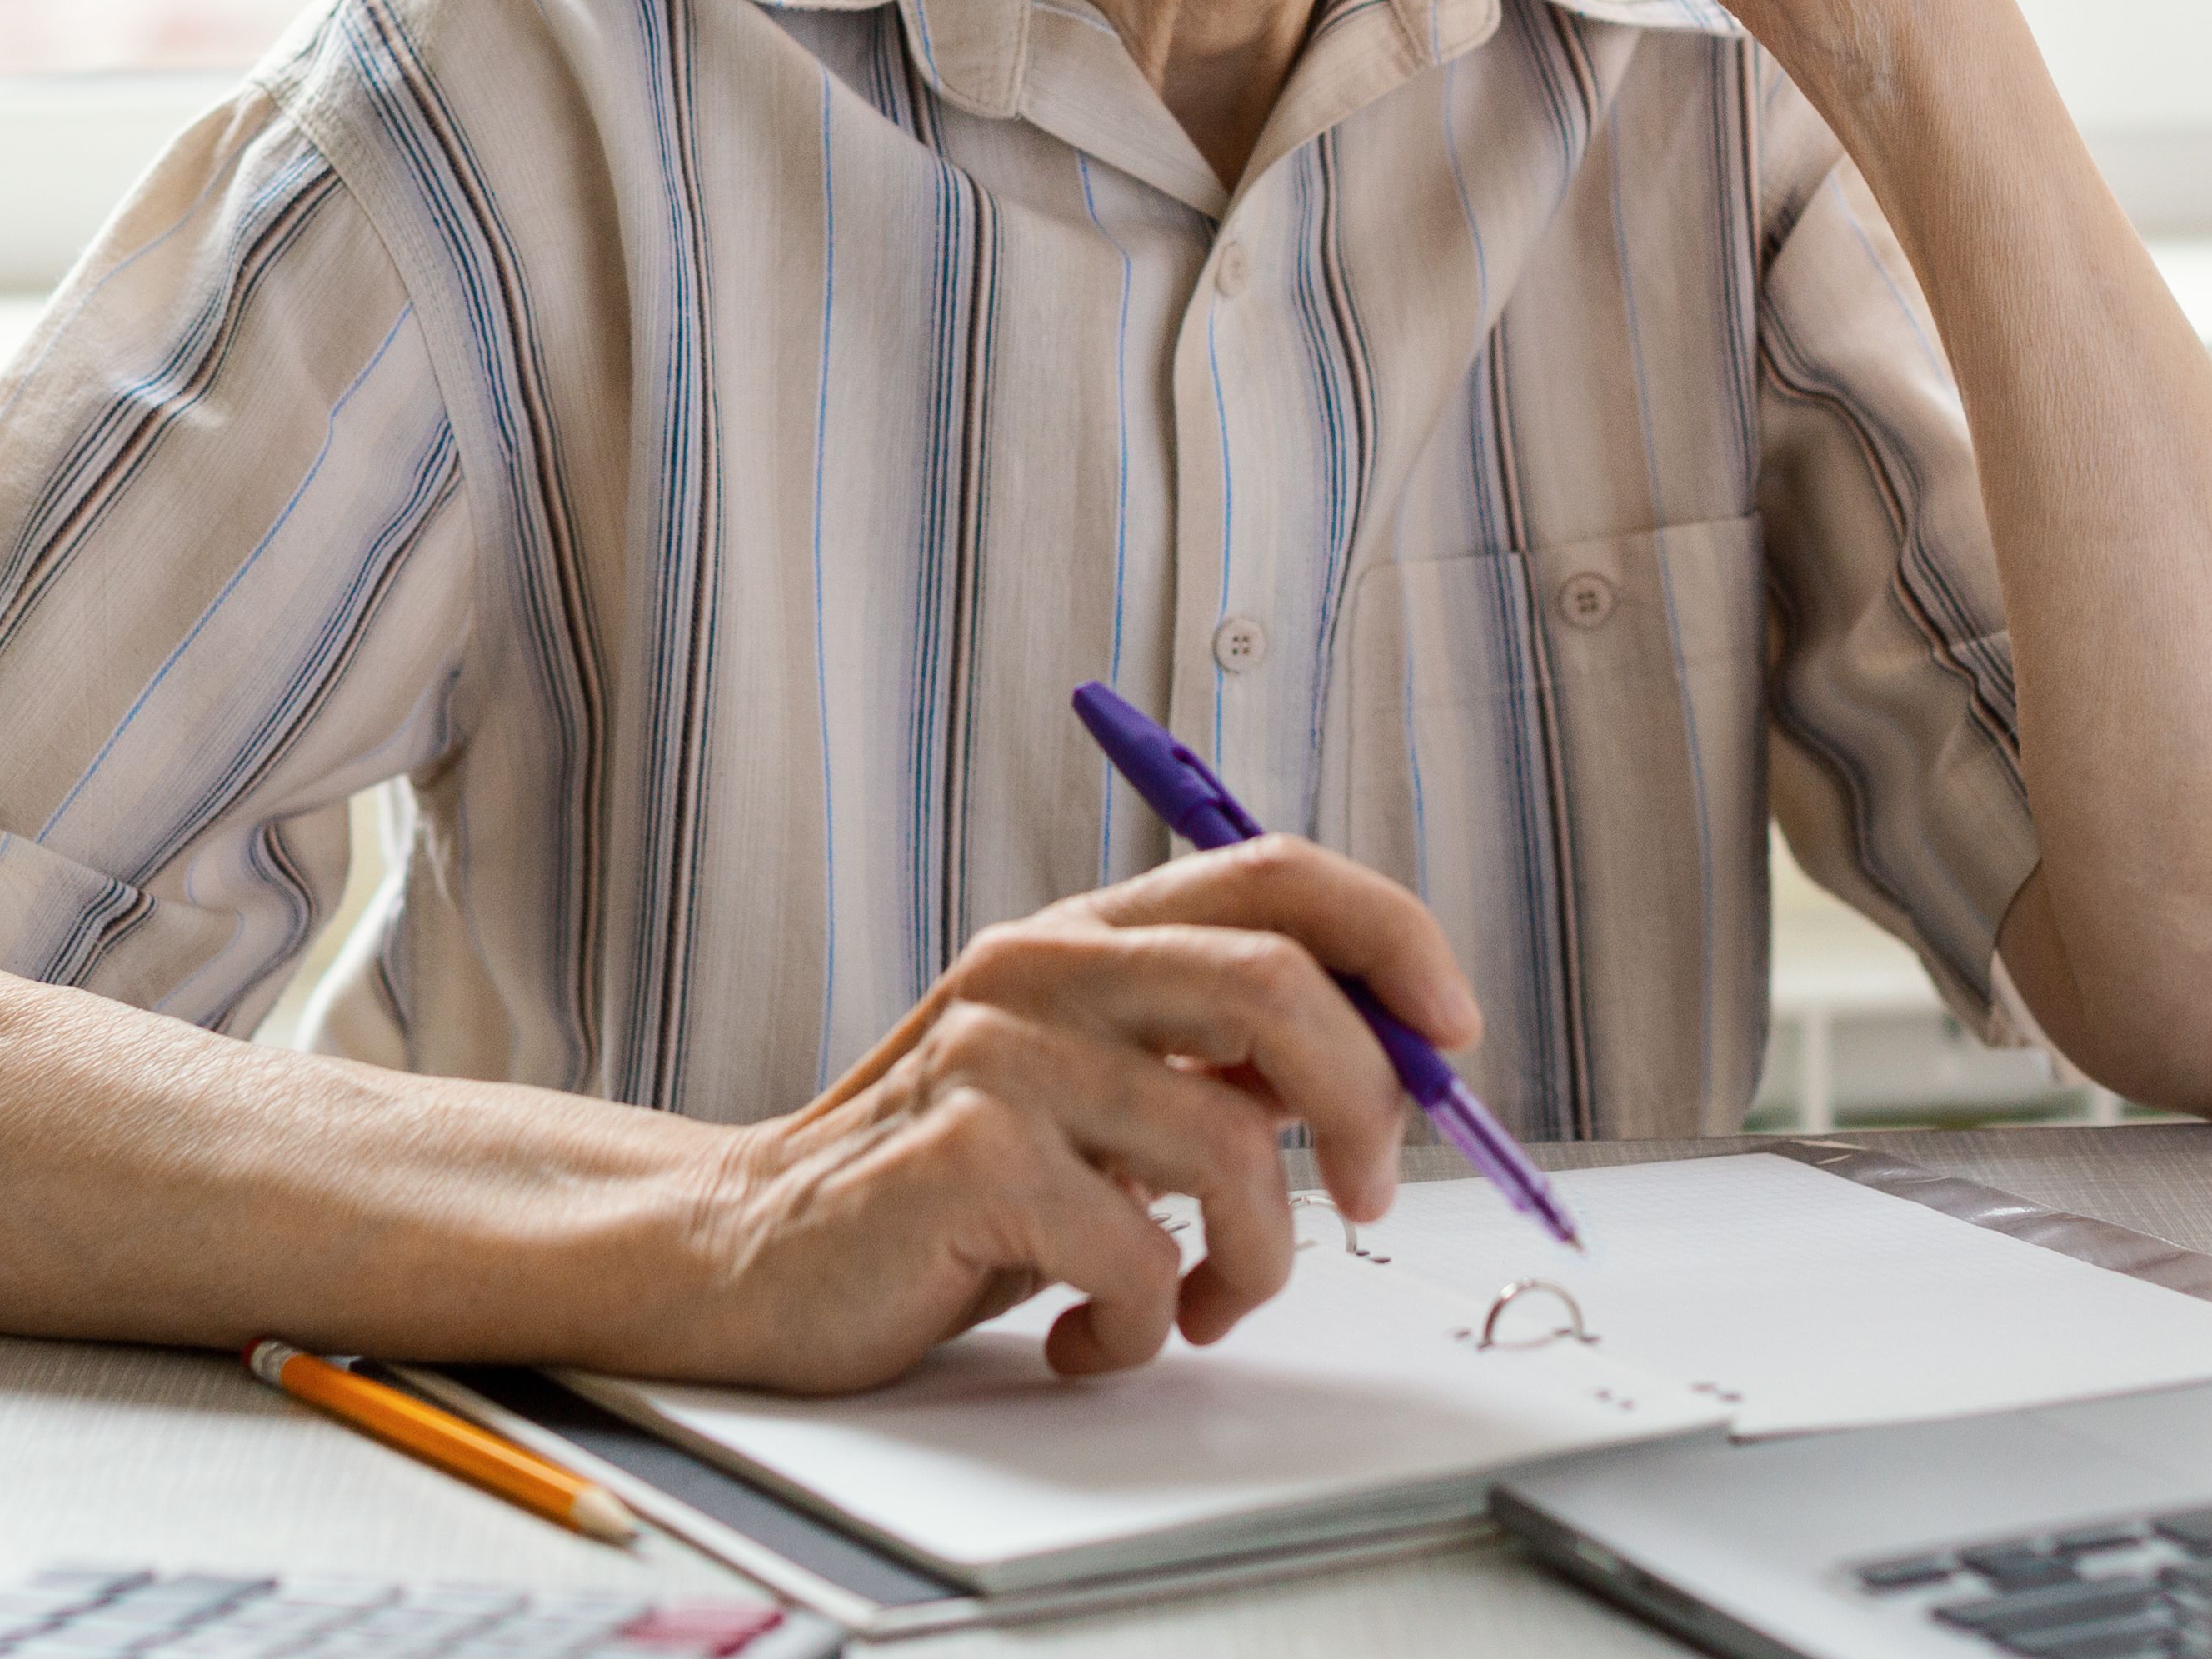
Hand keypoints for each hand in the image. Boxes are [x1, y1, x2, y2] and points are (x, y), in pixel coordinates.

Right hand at [632, 838, 1479, 1393]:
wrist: (757, 1253)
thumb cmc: (955, 1184)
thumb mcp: (1102, 1093)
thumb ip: (1221, 1060)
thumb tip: (1393, 1071)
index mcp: (1094, 934)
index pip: (1279, 874)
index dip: (1395, 939)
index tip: (1455, 1035)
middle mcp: (1046, 967)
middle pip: (1277, 984)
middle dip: (1365, 1105)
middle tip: (1371, 1197)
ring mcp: (998, 1054)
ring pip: (1229, 1142)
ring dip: (1257, 1259)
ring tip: (1202, 1306)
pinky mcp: (960, 1156)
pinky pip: (1137, 1254)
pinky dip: (1146, 1325)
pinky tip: (1093, 1338)